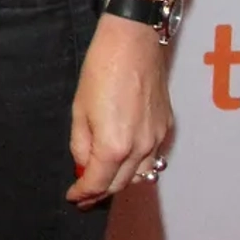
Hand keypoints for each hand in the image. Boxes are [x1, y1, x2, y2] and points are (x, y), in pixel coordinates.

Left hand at [68, 16, 170, 204]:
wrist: (132, 41)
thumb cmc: (101, 69)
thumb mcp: (79, 110)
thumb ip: (81, 144)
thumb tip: (83, 165)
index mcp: (115, 146)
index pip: (97, 183)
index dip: (82, 194)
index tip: (73, 197)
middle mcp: (140, 147)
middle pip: (120, 184)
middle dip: (99, 192)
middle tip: (84, 195)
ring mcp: (157, 138)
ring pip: (141, 175)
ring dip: (121, 181)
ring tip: (103, 178)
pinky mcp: (166, 126)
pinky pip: (152, 157)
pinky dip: (137, 164)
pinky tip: (124, 157)